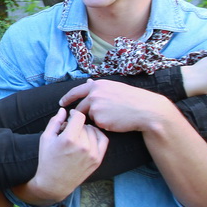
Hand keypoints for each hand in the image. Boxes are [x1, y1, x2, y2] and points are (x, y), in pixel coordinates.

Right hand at [19, 108, 107, 204]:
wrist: (55, 183)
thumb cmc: (47, 160)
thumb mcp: (46, 138)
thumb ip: (55, 122)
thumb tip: (63, 110)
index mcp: (69, 139)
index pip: (79, 116)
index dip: (74, 113)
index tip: (70, 115)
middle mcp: (83, 146)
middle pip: (85, 124)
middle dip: (77, 124)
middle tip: (70, 129)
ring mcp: (92, 154)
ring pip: (94, 131)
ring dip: (86, 130)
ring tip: (78, 134)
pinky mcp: (97, 160)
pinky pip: (103, 140)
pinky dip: (98, 135)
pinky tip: (90, 137)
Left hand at [60, 79, 175, 132]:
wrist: (145, 111)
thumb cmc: (132, 99)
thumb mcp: (114, 87)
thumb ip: (99, 87)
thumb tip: (88, 82)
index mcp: (97, 85)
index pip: (75, 92)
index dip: (67, 98)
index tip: (61, 103)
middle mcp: (94, 95)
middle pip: (80, 108)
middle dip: (81, 115)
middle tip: (86, 120)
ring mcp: (96, 107)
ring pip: (90, 117)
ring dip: (97, 119)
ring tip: (114, 116)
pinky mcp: (99, 120)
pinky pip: (98, 125)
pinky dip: (104, 125)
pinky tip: (116, 121)